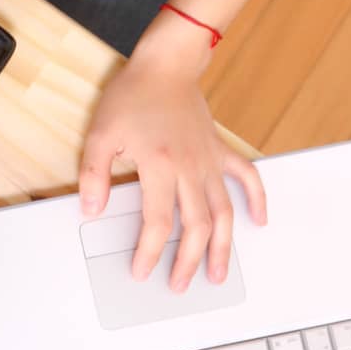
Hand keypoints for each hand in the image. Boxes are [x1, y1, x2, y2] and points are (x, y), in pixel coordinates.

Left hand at [78, 59, 266, 290]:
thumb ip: (94, 175)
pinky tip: (258, 221)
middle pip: (196, 226)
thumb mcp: (100, 133)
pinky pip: (246, 176)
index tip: (141, 270)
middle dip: (187, 261)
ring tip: (219, 273)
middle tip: (179, 285)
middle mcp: (190, 167)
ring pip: (223, 211)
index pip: (158, 222)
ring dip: (223, 246)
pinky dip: (256, 199)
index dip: (149, 252)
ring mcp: (209, 159)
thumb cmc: (133, 95)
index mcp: (159, 165)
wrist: (165, 64)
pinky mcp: (219, 149)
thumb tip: (91, 211)